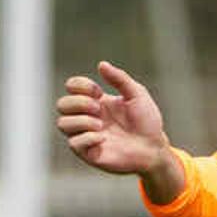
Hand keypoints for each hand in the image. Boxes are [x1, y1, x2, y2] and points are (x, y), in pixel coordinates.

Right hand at [56, 61, 171, 176]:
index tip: (99, 92)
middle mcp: (87, 117)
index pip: (72, 87)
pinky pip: (73, 143)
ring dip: (81, 121)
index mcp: (95, 101)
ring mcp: (86, 135)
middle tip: (98, 109)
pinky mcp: (88, 152)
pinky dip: (88, 138)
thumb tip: (102, 64)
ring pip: (62, 123)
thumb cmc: (147, 123)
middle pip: (61, 104)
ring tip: (100, 125)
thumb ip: (120, 79)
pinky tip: (104, 139)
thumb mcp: (137, 95)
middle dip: (78, 103)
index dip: (80, 85)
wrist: (154, 149)